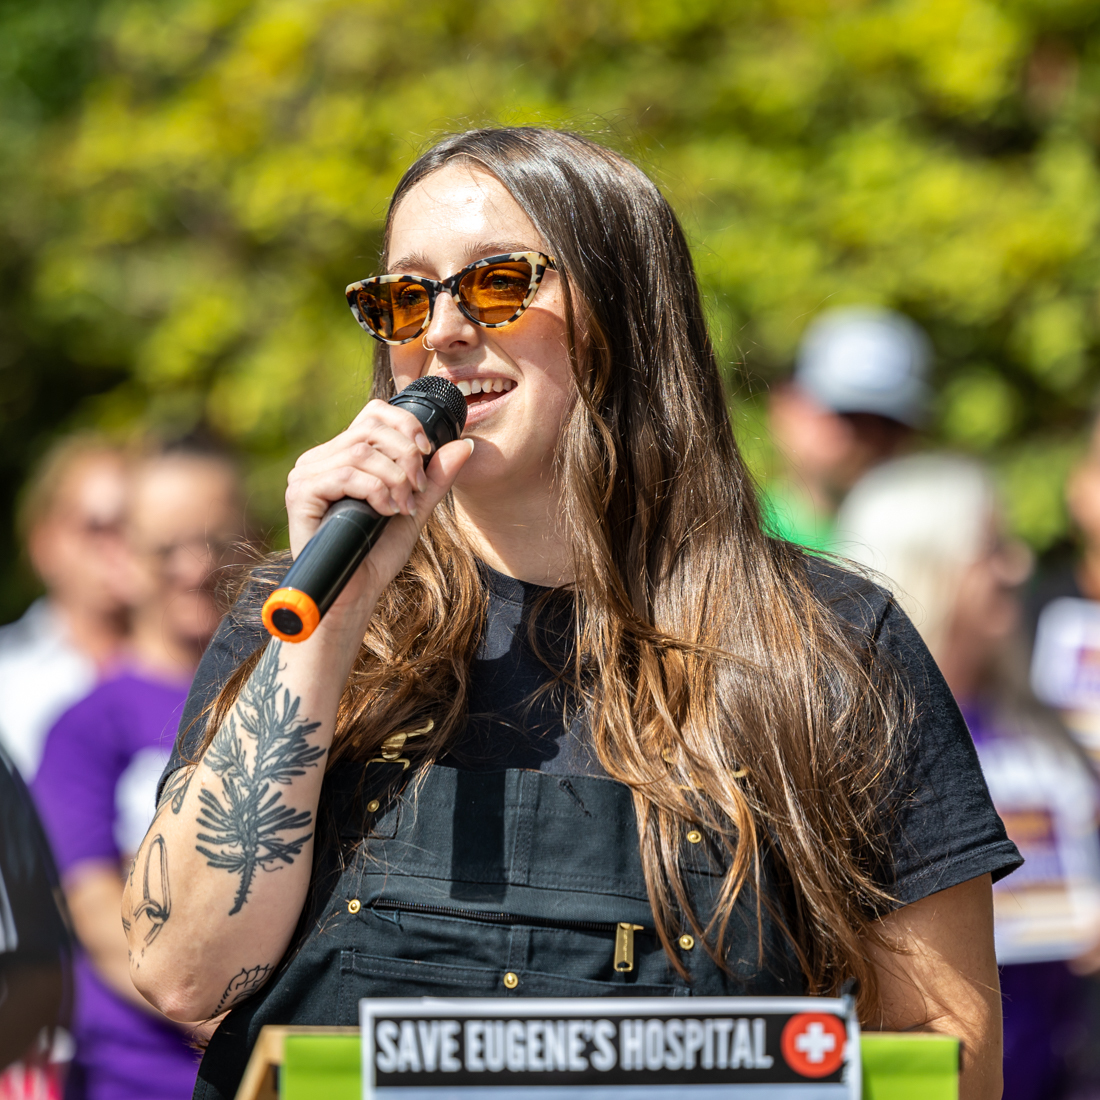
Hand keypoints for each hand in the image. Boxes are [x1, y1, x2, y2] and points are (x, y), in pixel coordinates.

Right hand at [284, 398, 473, 638]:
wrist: (354, 593)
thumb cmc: (377, 553)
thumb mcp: (414, 508)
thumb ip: (435, 478)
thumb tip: (464, 445)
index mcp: (344, 454)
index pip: (374, 413)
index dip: (405, 425)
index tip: (427, 451)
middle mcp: (321, 458)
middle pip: (370, 428)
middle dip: (405, 455)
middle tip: (416, 489)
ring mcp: (307, 474)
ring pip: (360, 451)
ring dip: (393, 478)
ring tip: (402, 507)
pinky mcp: (299, 493)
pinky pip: (343, 474)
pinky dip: (374, 490)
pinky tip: (385, 511)